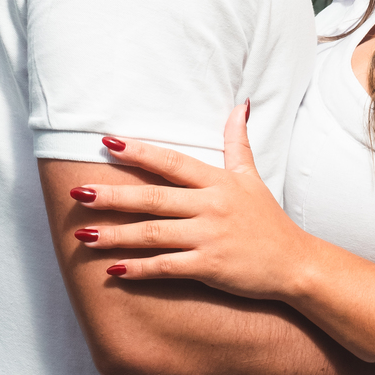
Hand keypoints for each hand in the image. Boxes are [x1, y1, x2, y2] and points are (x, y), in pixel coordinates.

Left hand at [70, 104, 310, 302]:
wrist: (295, 264)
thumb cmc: (269, 222)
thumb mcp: (253, 178)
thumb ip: (238, 143)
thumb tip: (239, 105)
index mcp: (218, 183)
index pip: (172, 163)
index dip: (140, 153)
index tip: (107, 143)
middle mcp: (211, 207)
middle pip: (154, 199)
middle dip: (114, 195)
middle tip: (79, 193)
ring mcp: (209, 238)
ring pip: (154, 234)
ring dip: (116, 235)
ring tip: (82, 235)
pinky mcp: (210, 267)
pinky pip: (167, 267)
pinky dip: (140, 269)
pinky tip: (113, 269)